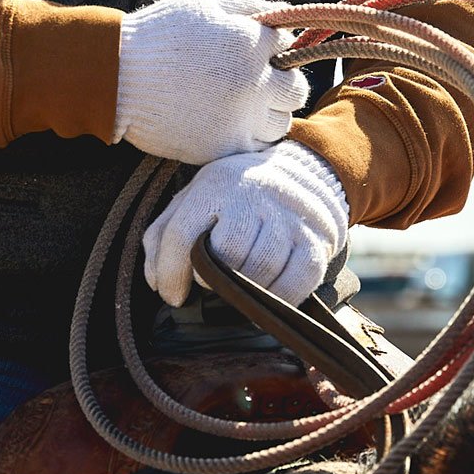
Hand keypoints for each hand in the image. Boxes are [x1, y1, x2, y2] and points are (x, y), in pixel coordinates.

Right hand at [113, 0, 308, 164]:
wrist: (117, 77)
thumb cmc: (158, 34)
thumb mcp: (203, 3)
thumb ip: (248, 6)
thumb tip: (284, 13)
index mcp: (251, 43)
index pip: (289, 46)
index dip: (274, 47)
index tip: (257, 50)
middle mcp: (255, 84)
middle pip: (297, 89)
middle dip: (283, 82)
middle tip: (259, 81)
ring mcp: (241, 119)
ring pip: (282, 123)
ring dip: (270, 113)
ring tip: (243, 104)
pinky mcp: (225, 147)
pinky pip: (257, 147)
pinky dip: (251, 136)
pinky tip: (231, 122)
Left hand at [142, 141, 351, 305]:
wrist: (304, 175)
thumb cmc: (237, 197)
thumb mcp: (194, 200)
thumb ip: (163, 237)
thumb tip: (157, 284)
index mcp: (216, 184)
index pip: (183, 235)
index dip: (172, 273)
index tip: (173, 296)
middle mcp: (254, 195)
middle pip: (226, 254)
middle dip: (214, 280)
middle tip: (214, 286)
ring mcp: (289, 218)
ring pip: (260, 270)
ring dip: (245, 292)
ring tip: (240, 290)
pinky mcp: (316, 241)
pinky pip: (295, 283)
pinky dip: (277, 298)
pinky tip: (266, 296)